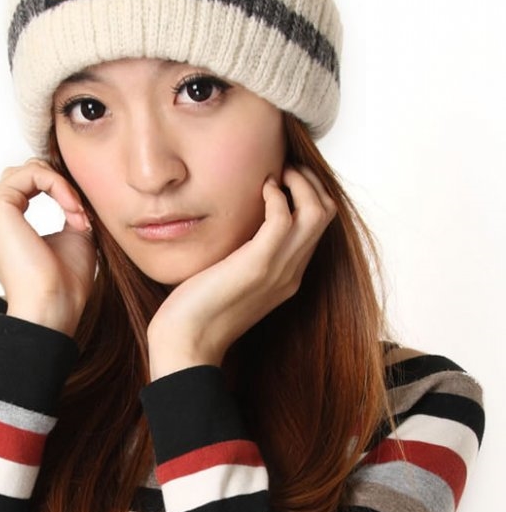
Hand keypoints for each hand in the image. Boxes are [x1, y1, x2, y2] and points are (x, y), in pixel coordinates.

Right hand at [0, 158, 94, 335]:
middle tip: (82, 218)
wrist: (53, 306)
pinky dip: (60, 187)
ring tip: (78, 216)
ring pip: (32, 169)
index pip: (31, 182)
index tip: (84, 220)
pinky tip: (72, 210)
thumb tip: (75, 186)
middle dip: (62, 187)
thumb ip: (68, 207)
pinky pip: (34, 173)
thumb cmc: (63, 281)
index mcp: (1, 221)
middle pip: (29, 171)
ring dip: (63, 188)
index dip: (63, 192)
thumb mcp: (72, 234)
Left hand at [146, 166, 335, 378]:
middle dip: (309, 182)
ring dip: (299, 182)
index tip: (284, 177)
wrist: (186, 344)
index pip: (318, 227)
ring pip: (316, 212)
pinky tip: (260, 188)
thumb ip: (243, 256)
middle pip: (326, 214)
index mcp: (287, 276)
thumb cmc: (197, 312)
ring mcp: (279, 270)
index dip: (308, 195)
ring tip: (277, 172)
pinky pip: (283, 218)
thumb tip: (235, 228)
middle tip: (284, 168)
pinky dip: (276, 195)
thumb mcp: (230, 278)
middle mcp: (292, 273)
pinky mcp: (258, 265)